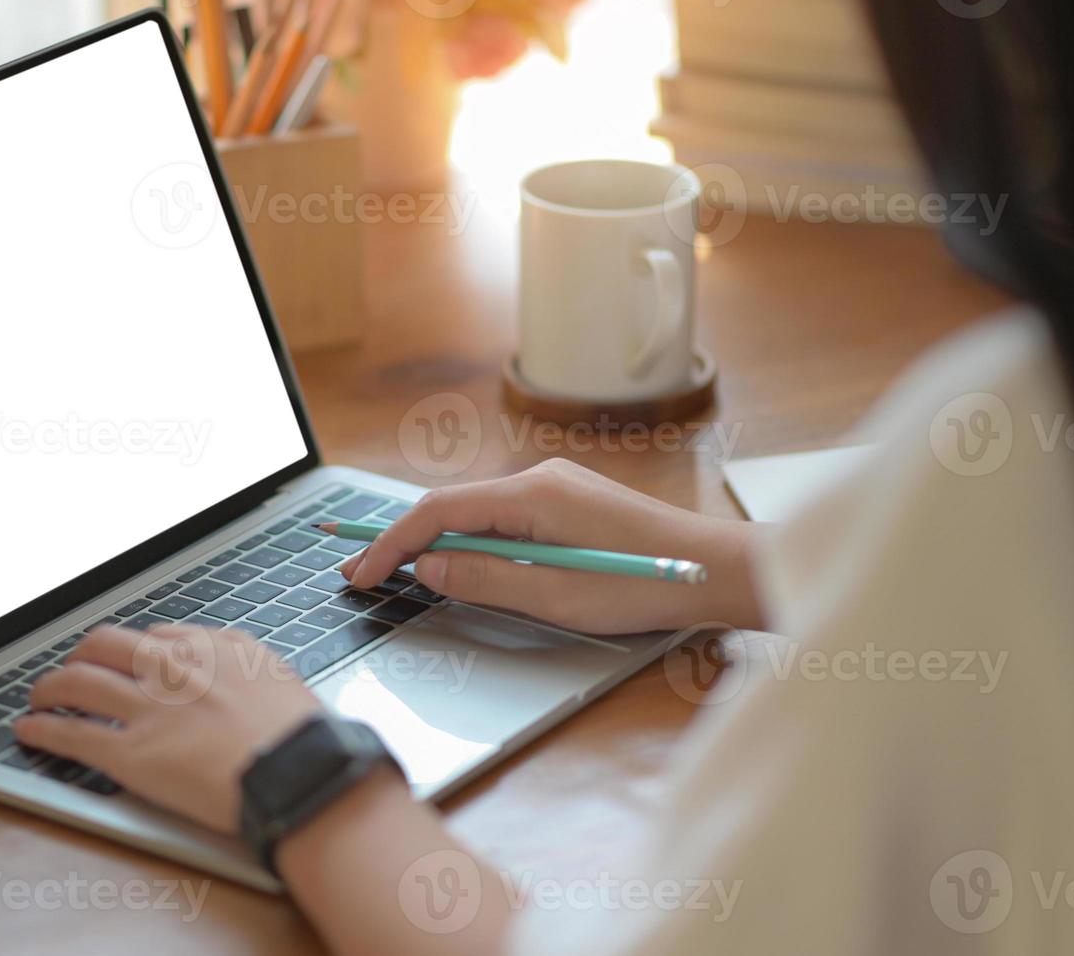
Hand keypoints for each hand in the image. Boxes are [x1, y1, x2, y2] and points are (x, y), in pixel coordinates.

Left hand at [15, 623, 320, 833]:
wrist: (297, 773)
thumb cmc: (300, 737)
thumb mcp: (278, 678)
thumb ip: (243, 665)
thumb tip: (227, 664)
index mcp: (211, 647)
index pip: (156, 636)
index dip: (133, 651)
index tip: (126, 662)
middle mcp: (172, 668)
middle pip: (106, 645)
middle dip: (83, 655)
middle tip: (75, 669)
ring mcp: (147, 708)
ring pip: (77, 683)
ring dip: (50, 688)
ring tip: (40, 696)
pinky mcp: (130, 753)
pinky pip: (72, 735)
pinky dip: (42, 730)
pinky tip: (28, 731)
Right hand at [343, 458, 764, 633]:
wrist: (714, 568)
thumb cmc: (643, 584)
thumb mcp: (556, 596)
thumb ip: (487, 578)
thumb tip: (431, 565)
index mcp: (532, 495)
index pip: (439, 511)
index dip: (391, 544)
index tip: (360, 573)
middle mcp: (537, 478)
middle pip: (450, 505)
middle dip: (401, 540)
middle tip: (359, 573)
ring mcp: (553, 486)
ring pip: (475, 511)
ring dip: (435, 540)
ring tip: (396, 571)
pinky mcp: (567, 501)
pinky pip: (501, 515)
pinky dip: (469, 537)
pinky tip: (456, 561)